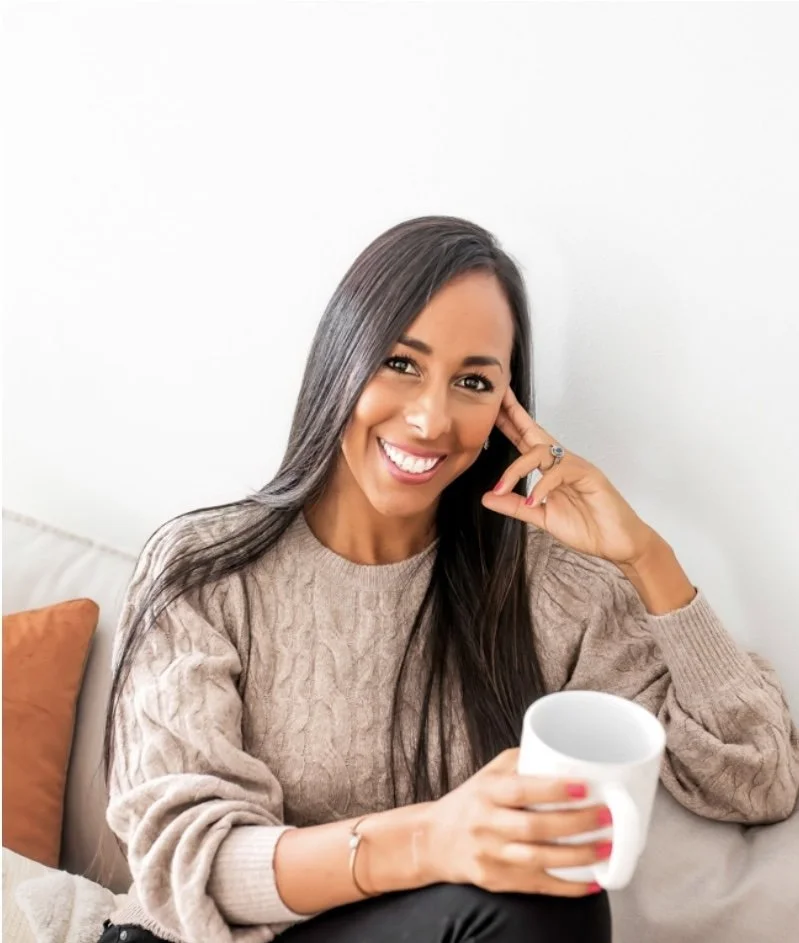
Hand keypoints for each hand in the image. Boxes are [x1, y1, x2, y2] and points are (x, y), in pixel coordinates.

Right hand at [422, 748, 609, 896]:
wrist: (434, 840)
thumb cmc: (469, 802)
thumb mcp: (488, 774)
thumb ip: (522, 762)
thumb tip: (565, 753)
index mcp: (486, 793)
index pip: (520, 790)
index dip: (553, 790)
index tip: (585, 786)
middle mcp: (486, 824)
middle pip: (534, 828)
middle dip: (576, 824)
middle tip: (606, 817)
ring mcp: (491, 855)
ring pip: (539, 860)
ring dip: (578, 856)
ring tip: (607, 848)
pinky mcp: (497, 881)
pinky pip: (537, 886)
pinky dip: (567, 886)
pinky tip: (592, 882)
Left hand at [481, 387, 657, 565]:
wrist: (617, 544)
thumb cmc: (586, 527)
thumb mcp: (541, 516)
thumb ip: (515, 506)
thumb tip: (486, 497)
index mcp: (550, 469)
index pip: (525, 441)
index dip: (509, 424)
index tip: (491, 410)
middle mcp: (562, 462)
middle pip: (534, 432)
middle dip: (514, 415)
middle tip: (497, 398)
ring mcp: (576, 466)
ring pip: (541, 452)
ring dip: (517, 469)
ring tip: (502, 488)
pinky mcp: (589, 475)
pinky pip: (560, 472)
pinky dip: (543, 486)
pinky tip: (534, 501)